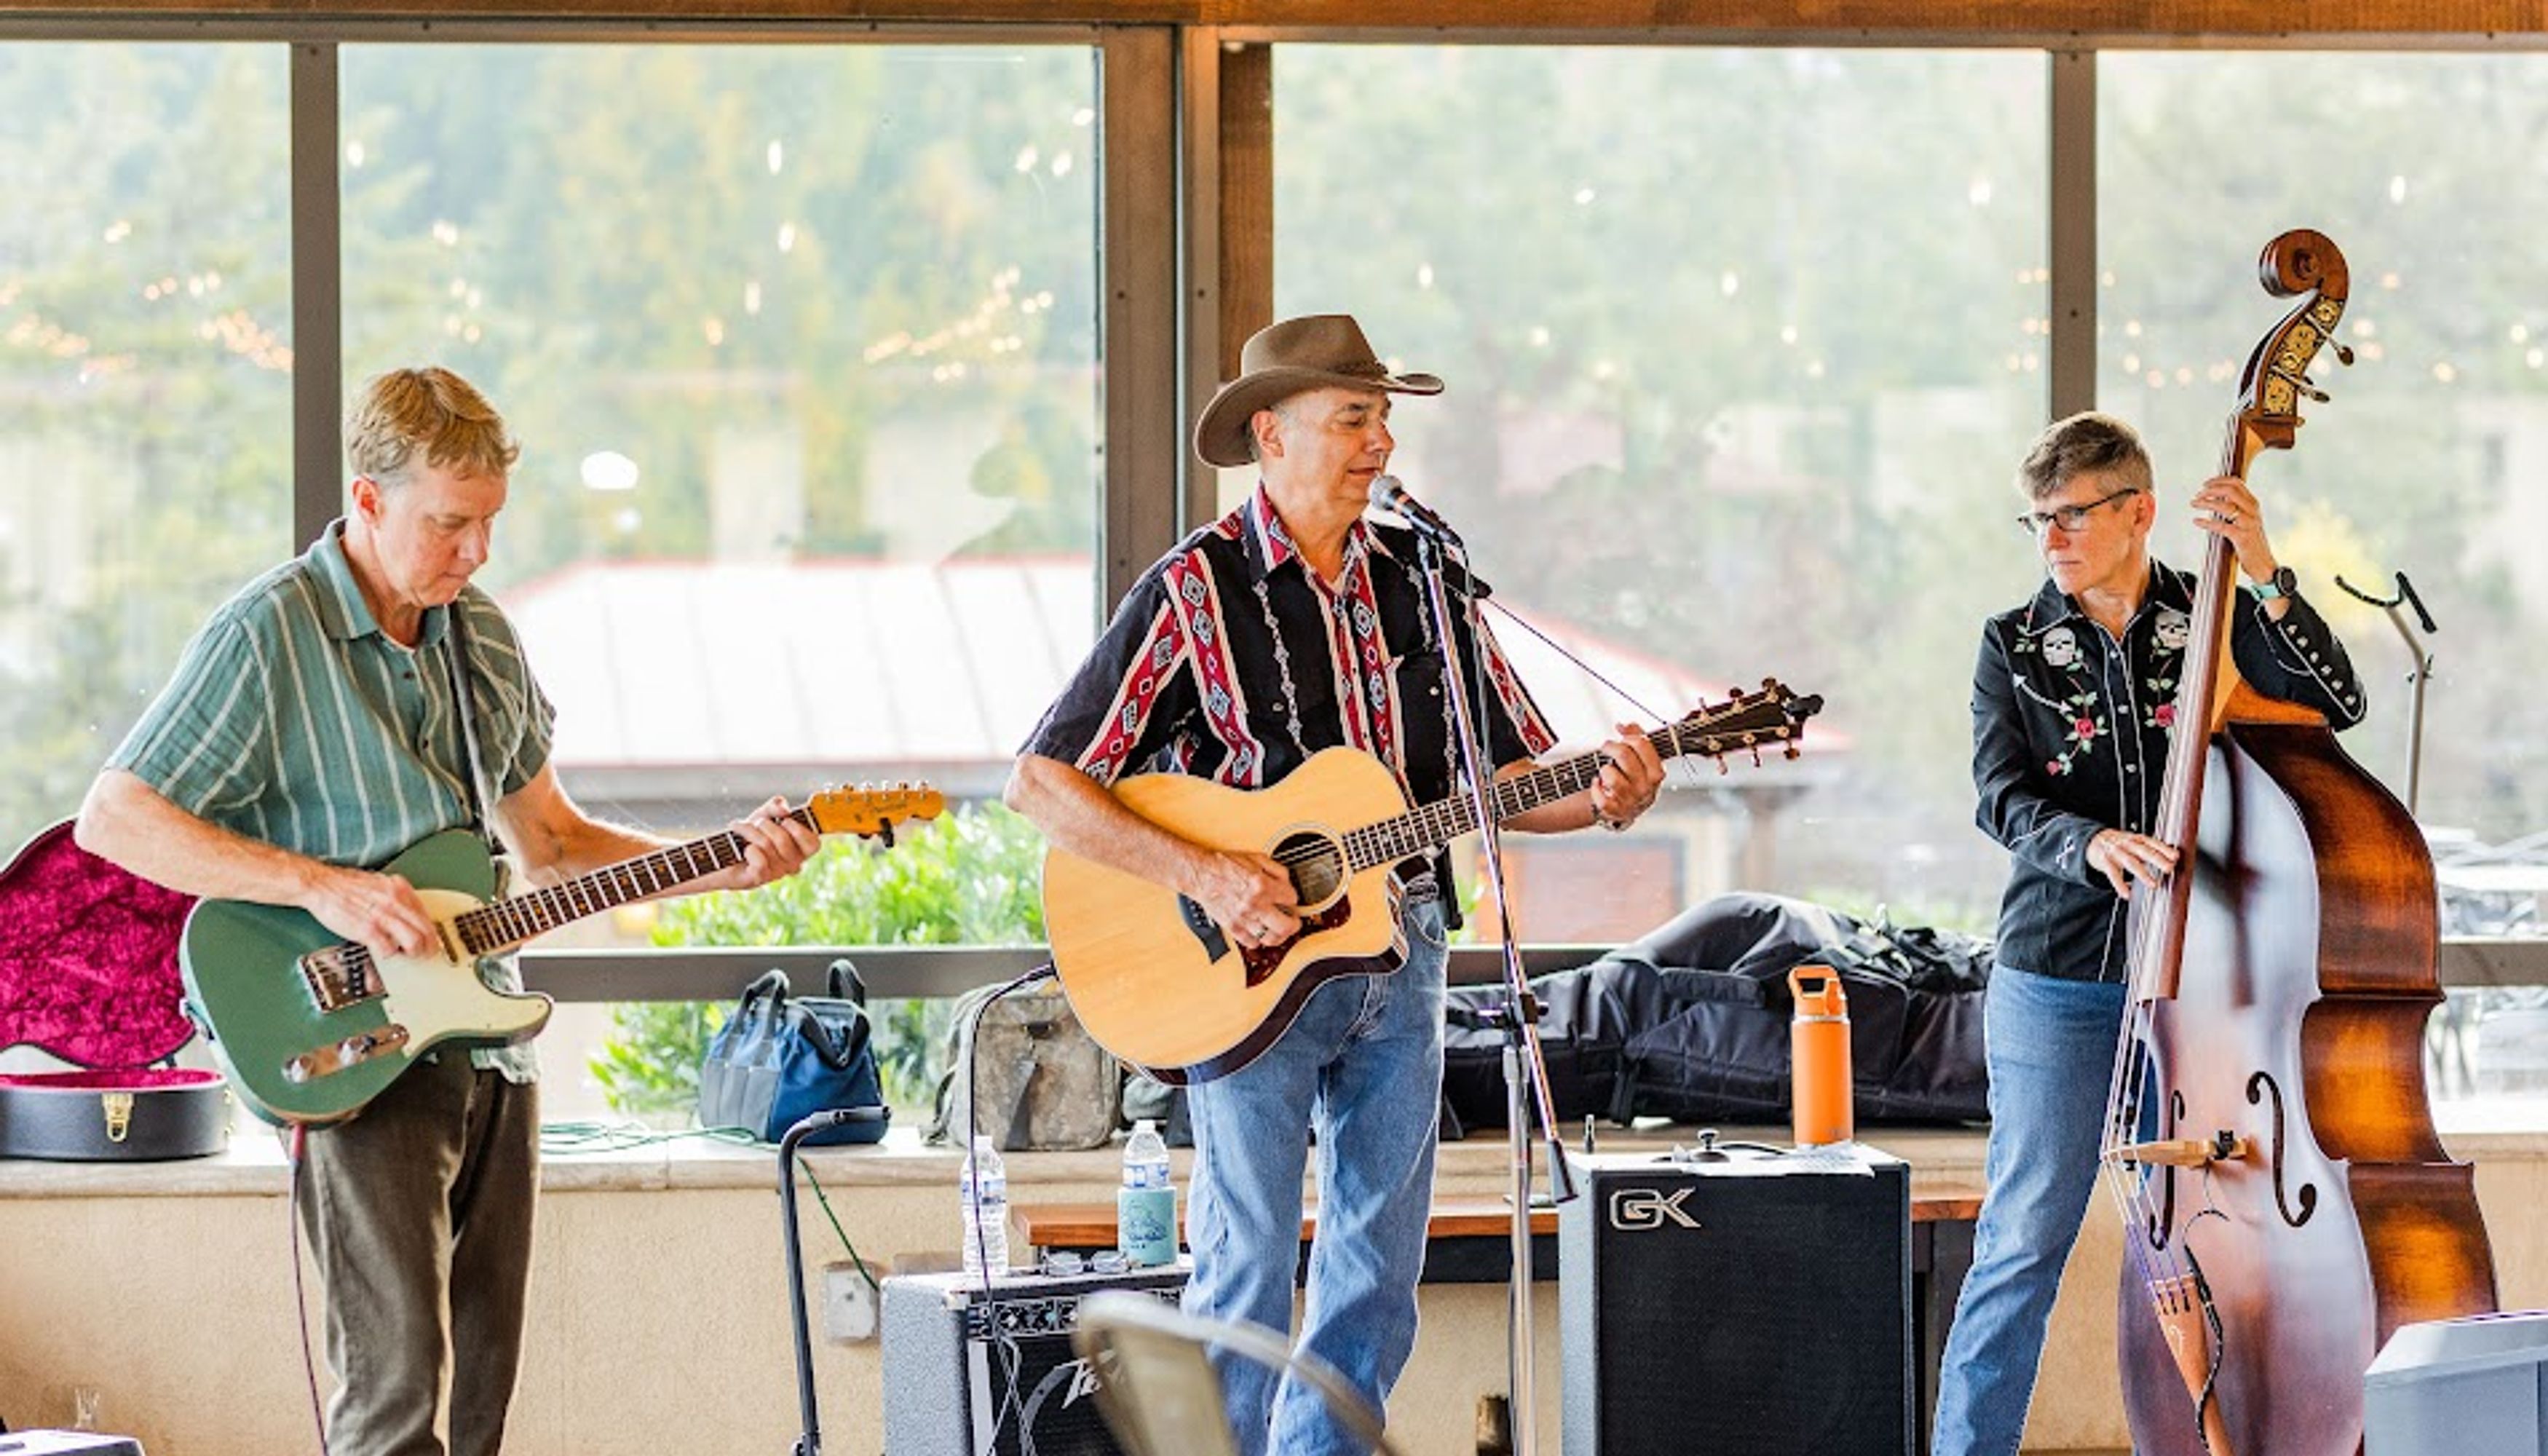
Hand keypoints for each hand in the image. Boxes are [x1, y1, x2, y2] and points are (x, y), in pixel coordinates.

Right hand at [305, 867, 440, 958]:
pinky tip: (383, 951)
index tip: (431, 938)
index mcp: (399, 888)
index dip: (431, 930)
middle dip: (429, 946)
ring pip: (414, 942)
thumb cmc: (345, 885)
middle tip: (426, 953)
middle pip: (425, 930)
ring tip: (408, 955)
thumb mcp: (379, 883)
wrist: (321, 884)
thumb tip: (407, 912)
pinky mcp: (368, 930)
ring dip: (413, 953)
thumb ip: (394, 896)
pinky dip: (388, 954)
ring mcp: (383, 916)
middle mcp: (395, 901)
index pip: (426, 914)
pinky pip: (388, 949)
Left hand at [713, 796, 823, 890]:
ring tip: (741, 832)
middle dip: (766, 825)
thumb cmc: (746, 835)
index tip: (785, 821)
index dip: (801, 830)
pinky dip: (748, 849)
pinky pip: (760, 860)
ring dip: (750, 832)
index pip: (813, 844)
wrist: (720, 852)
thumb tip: (785, 811)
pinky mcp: (758, 880)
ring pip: (768, 846)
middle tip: (757, 824)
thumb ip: (776, 806)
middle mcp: (790, 865)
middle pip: (785, 840)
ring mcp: (775, 874)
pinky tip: (743, 851)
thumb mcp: (763, 815)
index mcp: (798, 850)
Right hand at [1192, 850, 1300, 949]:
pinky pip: (1252, 943)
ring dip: (1280, 936)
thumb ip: (1277, 869)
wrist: (1201, 874)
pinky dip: (1259, 940)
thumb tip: (1288, 882)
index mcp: (1262, 885)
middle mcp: (1255, 904)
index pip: (1291, 898)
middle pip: (1286, 926)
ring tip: (1280, 931)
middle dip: (1294, 924)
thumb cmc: (1225, 866)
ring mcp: (1244, 918)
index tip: (1289, 899)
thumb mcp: (1256, 857)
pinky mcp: (1233, 927)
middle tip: (1294, 921)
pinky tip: (1260, 932)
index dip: (1293, 898)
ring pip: (1271, 939)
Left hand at [1588, 722, 1667, 829]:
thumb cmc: (1631, 778)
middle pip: (1624, 756)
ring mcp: (1631, 801)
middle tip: (1606, 747)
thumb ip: (1636, 738)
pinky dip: (1596, 789)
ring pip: (1611, 777)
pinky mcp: (1616, 811)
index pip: (1643, 744)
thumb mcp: (1640, 759)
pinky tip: (1597, 784)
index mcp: (1656, 772)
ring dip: (1604, 770)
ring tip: (1606, 771)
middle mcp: (1646, 788)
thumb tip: (1623, 725)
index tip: (1623, 738)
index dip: (1629, 736)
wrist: (1625, 808)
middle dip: (1611, 747)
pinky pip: (1602, 799)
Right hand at [2086, 829, 2177, 898]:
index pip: (2152, 843)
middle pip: (2144, 851)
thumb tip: (2170, 861)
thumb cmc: (2118, 844)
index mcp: (2137, 839)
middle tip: (2169, 868)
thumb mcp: (2134, 842)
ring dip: (2143, 874)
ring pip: (2131, 862)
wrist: (2093, 840)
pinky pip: (2113, 874)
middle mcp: (2127, 844)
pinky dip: (2120, 885)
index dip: (2164, 849)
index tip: (2175, 856)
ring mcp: (2116, 853)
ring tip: (2154, 885)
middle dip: (2157, 860)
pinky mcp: (2105, 862)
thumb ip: (2150, 850)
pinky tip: (2127, 894)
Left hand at [2189, 475, 2278, 585]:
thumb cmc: (2250, 543)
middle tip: (2197, 495)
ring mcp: (2248, 523)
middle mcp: (2253, 511)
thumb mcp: (2245, 521)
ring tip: (2193, 503)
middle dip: (2210, 490)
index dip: (2219, 480)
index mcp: (2253, 504)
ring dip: (2206, 502)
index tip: (2205, 484)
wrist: (2263, 564)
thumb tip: (2215, 497)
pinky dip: (2207, 522)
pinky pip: (2222, 526)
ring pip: (2225, 505)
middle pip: (2230, 490)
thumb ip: (2235, 508)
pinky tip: (2196, 521)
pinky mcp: (2242, 537)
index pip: (2237, 483)